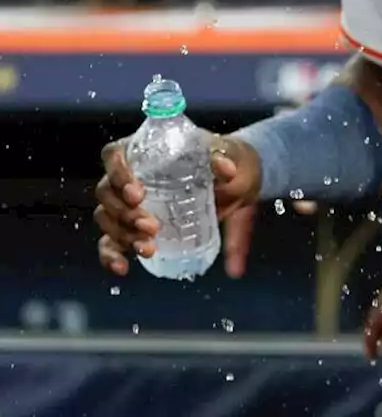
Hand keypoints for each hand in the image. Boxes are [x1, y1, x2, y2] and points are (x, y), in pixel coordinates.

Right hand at [94, 133, 261, 277]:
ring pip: (107, 217)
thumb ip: (226, 159)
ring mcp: (130, 202)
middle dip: (124, 213)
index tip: (136, 194)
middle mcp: (132, 175)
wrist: (238, 180)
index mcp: (149, 151)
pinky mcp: (134, 226)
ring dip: (122, 234)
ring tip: (148, 247)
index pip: (115, 154)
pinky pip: (110, 240)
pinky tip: (122, 267)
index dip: (117, 173)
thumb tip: (226, 169)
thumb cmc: (227, 160)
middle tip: (152, 226)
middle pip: (107, 191)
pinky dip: (111, 255)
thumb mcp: (230, 155)